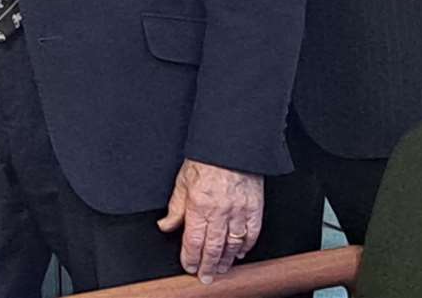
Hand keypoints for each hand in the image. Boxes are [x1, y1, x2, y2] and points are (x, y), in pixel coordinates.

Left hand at [156, 159, 261, 282]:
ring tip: (222, 268)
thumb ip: (175, 207)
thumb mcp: (182, 182)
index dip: (190, 258)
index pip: (193, 241)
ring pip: (233, 244)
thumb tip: (166, 225)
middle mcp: (219, 211)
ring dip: (227, 260)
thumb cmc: (206, 159)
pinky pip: (252, 233)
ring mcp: (239, 211)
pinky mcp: (255, 208)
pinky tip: (241, 252)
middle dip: (209, 266)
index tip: (189, 266)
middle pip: (213, 248)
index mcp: (199, 206)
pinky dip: (246, 245)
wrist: (231, 145)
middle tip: (207, 276)